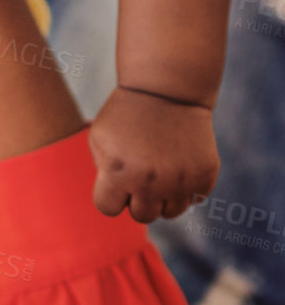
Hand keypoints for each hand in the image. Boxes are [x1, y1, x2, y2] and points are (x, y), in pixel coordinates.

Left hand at [89, 86, 219, 221]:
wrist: (167, 89)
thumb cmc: (126, 114)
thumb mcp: (99, 138)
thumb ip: (103, 173)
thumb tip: (117, 201)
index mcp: (118, 172)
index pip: (108, 208)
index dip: (111, 194)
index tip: (116, 178)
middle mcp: (149, 181)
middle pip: (142, 216)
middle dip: (138, 198)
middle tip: (141, 174)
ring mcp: (180, 180)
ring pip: (171, 212)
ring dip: (164, 197)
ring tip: (160, 172)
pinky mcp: (204, 175)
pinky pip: (194, 198)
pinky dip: (187, 187)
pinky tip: (179, 164)